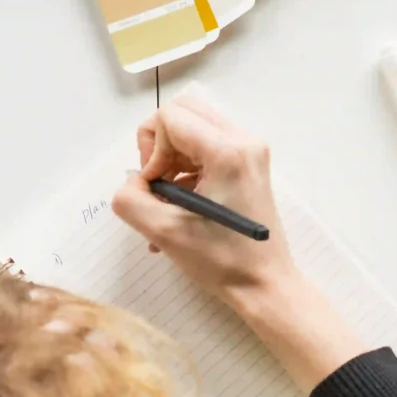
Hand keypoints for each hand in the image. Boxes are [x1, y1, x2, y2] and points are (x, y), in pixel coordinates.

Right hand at [110, 91, 370, 390]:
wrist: (265, 285)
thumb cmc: (221, 261)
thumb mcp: (163, 232)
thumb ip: (131, 199)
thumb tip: (134, 182)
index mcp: (227, 151)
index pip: (170, 118)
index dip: (150, 150)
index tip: (156, 186)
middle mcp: (244, 140)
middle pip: (184, 111)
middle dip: (159, 143)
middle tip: (158, 182)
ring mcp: (250, 150)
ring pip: (194, 125)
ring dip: (172, 156)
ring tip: (170, 199)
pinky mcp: (249, 163)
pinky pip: (206, 144)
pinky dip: (186, 166)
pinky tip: (183, 205)